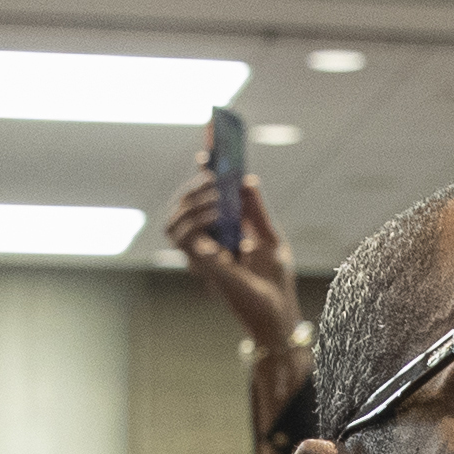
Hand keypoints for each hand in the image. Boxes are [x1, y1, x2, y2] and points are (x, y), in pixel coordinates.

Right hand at [167, 154, 301, 360]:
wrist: (277, 311)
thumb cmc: (274, 280)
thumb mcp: (269, 237)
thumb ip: (255, 209)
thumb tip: (246, 178)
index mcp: (221, 231)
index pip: (203, 196)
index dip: (202, 169)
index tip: (208, 141)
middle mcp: (205, 240)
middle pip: (185, 202)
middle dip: (199, 183)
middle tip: (216, 176)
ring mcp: (199, 253)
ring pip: (176, 216)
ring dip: (195, 200)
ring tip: (218, 197)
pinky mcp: (199, 264)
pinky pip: (182, 233)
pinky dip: (198, 218)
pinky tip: (219, 213)